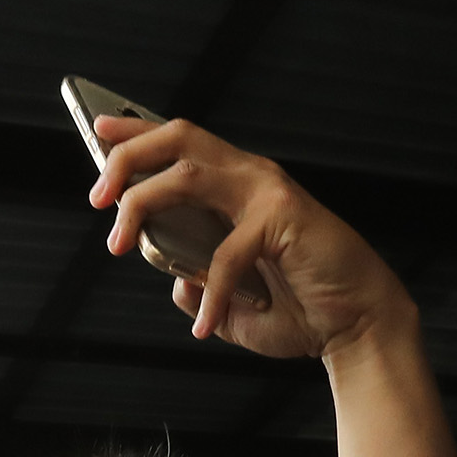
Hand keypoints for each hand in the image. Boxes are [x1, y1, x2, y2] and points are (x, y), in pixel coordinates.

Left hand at [88, 115, 414, 357]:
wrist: (358, 326)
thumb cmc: (304, 309)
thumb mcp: (233, 304)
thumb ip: (200, 286)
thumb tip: (175, 281)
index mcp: (240, 188)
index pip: (183, 144)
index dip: (139, 132)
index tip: (99, 129)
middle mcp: (252, 178)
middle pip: (179, 139)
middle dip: (130, 155)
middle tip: (98, 193)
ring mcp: (269, 192)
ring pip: (189, 173)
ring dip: (144, 201)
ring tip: (117, 241)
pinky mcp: (284, 219)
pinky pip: (225, 253)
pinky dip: (210, 293)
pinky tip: (205, 326)